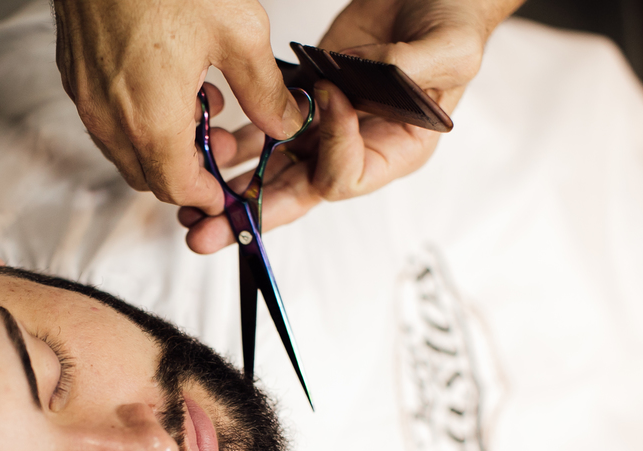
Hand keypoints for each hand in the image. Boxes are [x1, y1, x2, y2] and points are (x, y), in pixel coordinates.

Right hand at [53, 0, 305, 214]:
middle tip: (219, 142)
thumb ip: (264, 90)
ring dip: (161, 143)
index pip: (176, 188)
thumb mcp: (238, 32)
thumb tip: (285, 121)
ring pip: (124, 148)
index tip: (225, 190)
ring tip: (197, 103)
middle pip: (147, 175)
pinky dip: (136, 117)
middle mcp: (110, 118)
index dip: (206, 195)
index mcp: (151, 121)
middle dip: (186, 171)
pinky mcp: (73, 72)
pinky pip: (106, 117)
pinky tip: (166, 81)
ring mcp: (85, 96)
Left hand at [179, 0, 524, 253]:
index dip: (330, 146)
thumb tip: (366, 85)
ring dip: (231, 194)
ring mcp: (324, 131)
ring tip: (191, 212)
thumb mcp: (450, 49)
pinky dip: (234, 148)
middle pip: (296, 195)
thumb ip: (412, 71)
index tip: (328, 98)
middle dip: (251, 215)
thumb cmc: (452, 25)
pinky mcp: (301, 105)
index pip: (344, 176)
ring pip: (271, 175)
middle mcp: (354, 150)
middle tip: (210, 232)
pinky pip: (263, 136)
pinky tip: (201, 159)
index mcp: (393, 152)